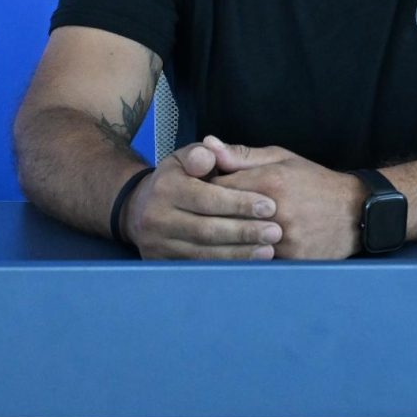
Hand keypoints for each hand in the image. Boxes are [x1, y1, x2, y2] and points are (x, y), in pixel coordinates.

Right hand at [123, 141, 283, 260]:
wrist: (140, 208)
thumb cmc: (179, 178)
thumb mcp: (186, 157)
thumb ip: (202, 154)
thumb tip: (210, 150)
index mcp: (166, 188)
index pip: (207, 198)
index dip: (239, 203)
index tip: (270, 206)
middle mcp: (156, 218)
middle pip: (206, 229)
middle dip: (244, 232)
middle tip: (276, 232)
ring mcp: (156, 243)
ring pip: (203, 252)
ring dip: (238, 253)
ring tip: (268, 249)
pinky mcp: (161, 261)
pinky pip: (197, 267)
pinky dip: (225, 265)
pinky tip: (248, 263)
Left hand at [202, 137, 365, 259]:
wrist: (357, 211)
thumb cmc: (315, 182)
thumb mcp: (282, 159)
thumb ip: (242, 155)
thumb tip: (207, 144)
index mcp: (270, 181)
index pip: (216, 187)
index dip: (206, 188)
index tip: (204, 191)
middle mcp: (275, 210)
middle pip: (222, 217)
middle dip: (212, 215)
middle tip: (207, 214)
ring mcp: (283, 237)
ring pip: (236, 242)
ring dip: (227, 238)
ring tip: (224, 232)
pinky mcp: (290, 258)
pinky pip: (254, 259)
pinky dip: (246, 254)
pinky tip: (246, 247)